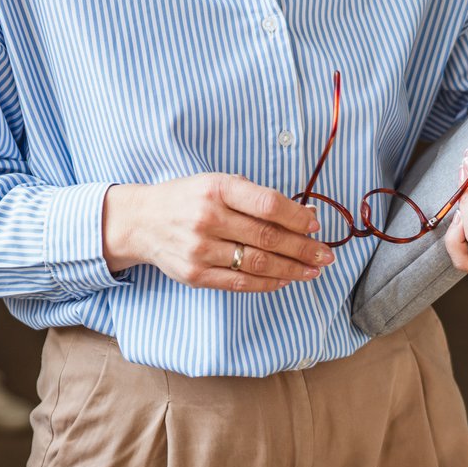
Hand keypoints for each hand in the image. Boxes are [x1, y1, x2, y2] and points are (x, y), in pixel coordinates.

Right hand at [101, 174, 335, 292]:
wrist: (141, 221)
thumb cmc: (187, 198)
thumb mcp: (216, 183)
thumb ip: (255, 197)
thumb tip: (302, 216)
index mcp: (216, 189)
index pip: (267, 204)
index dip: (297, 217)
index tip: (315, 225)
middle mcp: (207, 218)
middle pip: (267, 237)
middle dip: (303, 248)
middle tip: (326, 254)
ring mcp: (200, 249)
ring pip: (257, 263)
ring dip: (292, 269)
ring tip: (312, 270)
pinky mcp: (195, 275)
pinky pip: (239, 283)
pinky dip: (267, 283)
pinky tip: (284, 279)